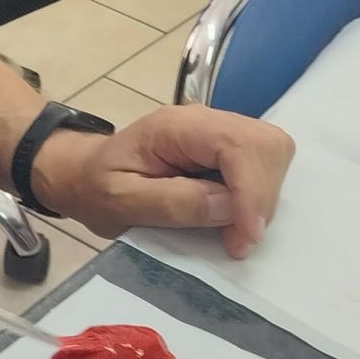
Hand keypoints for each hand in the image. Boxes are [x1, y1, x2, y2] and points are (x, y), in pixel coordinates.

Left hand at [33, 105, 294, 259]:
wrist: (86, 177)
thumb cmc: (97, 188)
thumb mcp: (121, 202)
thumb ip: (172, 203)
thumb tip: (228, 207)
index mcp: (175, 126)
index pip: (236, 144)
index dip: (251, 191)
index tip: (243, 237)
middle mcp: (204, 120)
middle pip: (266, 144)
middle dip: (261, 195)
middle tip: (237, 238)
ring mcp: (219, 132)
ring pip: (272, 153)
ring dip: (262, 197)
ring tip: (234, 231)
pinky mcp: (227, 150)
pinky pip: (263, 165)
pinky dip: (258, 195)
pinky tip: (236, 219)